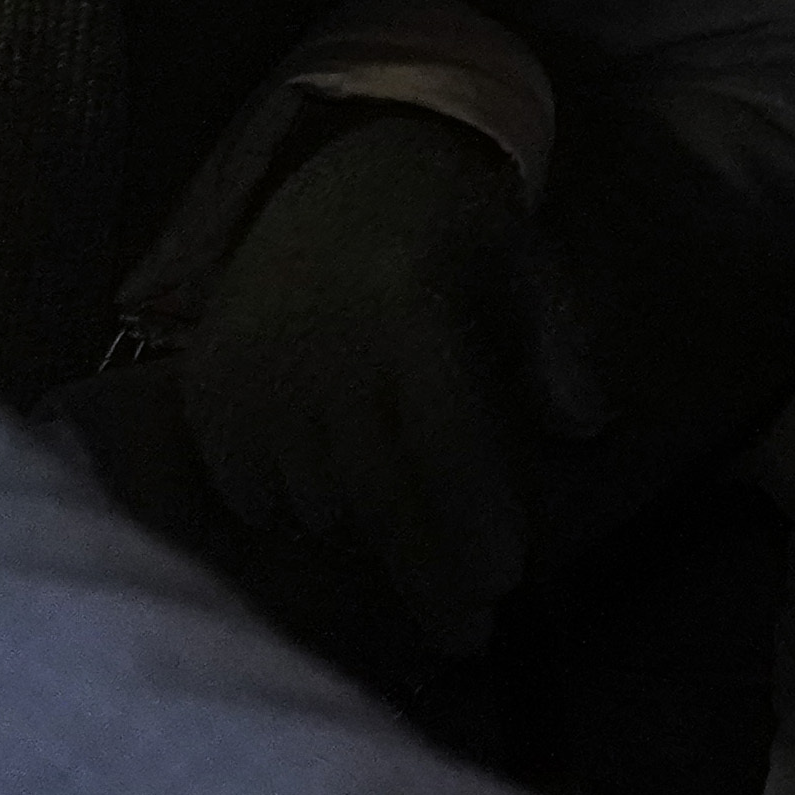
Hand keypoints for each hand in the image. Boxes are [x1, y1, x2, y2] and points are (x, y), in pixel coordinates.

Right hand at [177, 106, 574, 652]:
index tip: (503, 582)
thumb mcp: (526, 264)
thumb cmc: (451, 225)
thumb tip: (586, 429)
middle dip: (424, 575)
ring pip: (314, 505)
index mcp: (407, 312)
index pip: (441, 439)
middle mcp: (321, 350)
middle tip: (469, 635)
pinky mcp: (208, 389)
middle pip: (376, 496)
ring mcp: (255, 374)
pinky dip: (292, 518)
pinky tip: (337, 523)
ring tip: (414, 572)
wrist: (340, 160)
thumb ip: (556, 347)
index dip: (469, 517)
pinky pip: (249, 491)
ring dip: (365, 550)